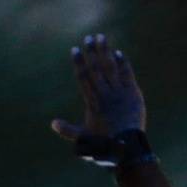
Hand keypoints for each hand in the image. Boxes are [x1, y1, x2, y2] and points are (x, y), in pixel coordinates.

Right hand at [48, 31, 147, 145]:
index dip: (79, 63)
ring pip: (111, 68)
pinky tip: (118, 53)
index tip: (75, 50)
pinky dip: (123, 64)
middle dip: (92, 52)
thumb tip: (53, 123)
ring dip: (105, 52)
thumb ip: (68, 130)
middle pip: (96, 69)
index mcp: (92, 102)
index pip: (83, 78)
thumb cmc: (104, 146)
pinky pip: (127, 75)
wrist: (127, 148)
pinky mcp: (133, 95)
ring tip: (101, 37)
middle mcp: (105, 95)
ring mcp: (120, 93)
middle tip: (88, 37)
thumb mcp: (83, 139)